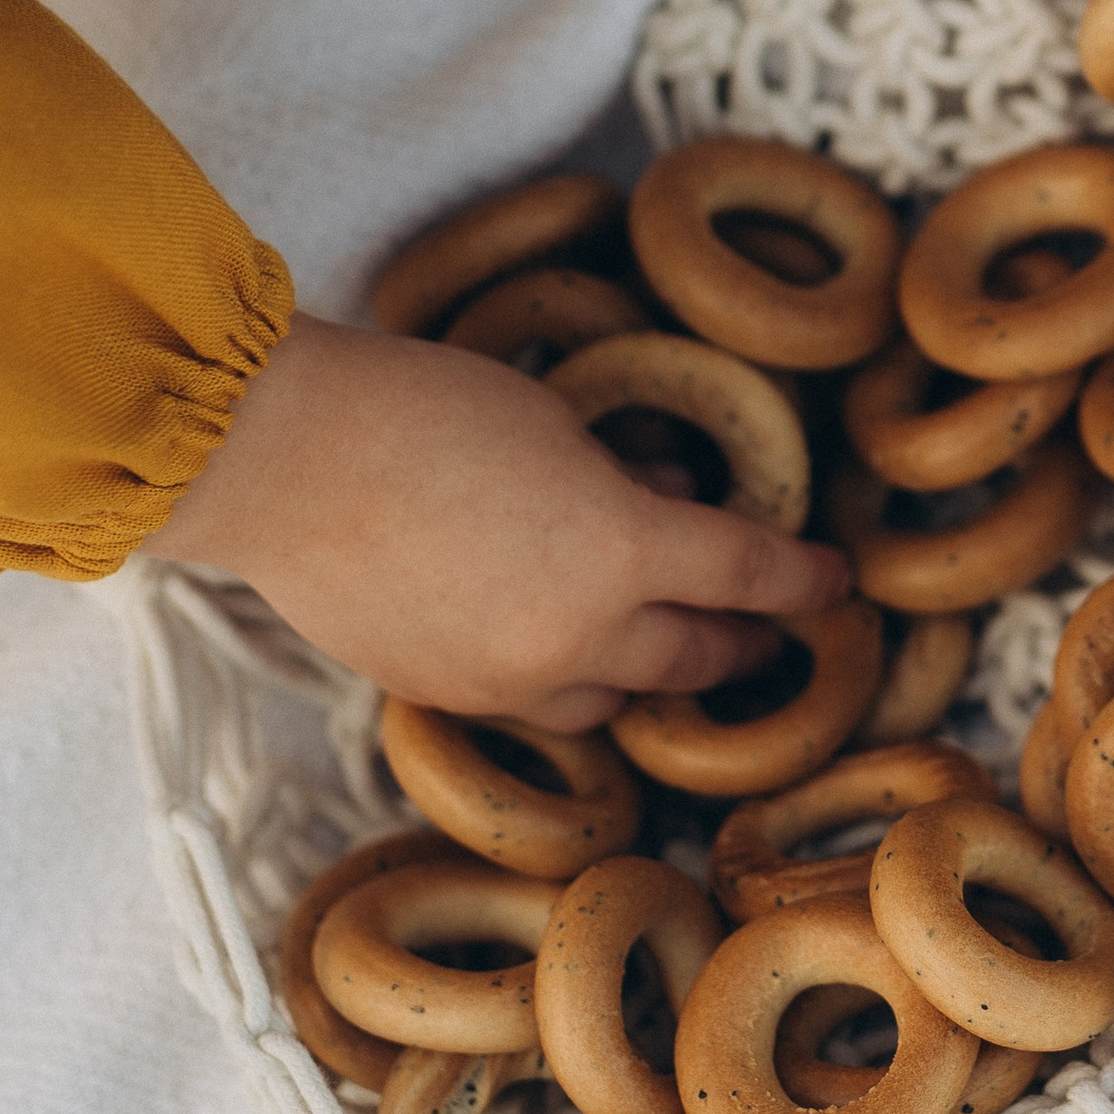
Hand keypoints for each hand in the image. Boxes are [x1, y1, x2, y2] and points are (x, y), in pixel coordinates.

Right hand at [153, 312, 849, 727]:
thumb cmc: (420, 409)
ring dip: (653, 668)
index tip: (834, 580)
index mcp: (622, 553)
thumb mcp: (555, 423)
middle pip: (696, 656)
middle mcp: (577, 637)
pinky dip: (568, 677)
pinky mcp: (445, 697)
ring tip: (671, 641)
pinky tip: (566, 644)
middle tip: (768, 626)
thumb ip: (626, 477)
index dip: (802, 579)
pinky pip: (536, 704)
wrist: (279, 461)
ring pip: (617, 697)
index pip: (747, 575)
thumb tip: (670, 498)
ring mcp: (507, 680)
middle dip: (743, 641)